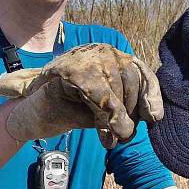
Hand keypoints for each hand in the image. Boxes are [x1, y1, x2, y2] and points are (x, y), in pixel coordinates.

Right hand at [0, 44, 163, 147]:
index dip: (150, 94)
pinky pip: (97, 94)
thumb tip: (152, 115)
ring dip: (117, 118)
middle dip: (130, 111)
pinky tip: (105, 133)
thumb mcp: (105, 109)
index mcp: (112, 58)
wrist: (35, 115)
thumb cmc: (72, 110)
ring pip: (114, 87)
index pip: (140, 71)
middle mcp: (100, 51)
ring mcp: (84, 57)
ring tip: (113, 137)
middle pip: (130, 78)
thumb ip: (126, 107)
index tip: (153, 117)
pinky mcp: (69, 70)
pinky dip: (104, 116)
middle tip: (123, 134)